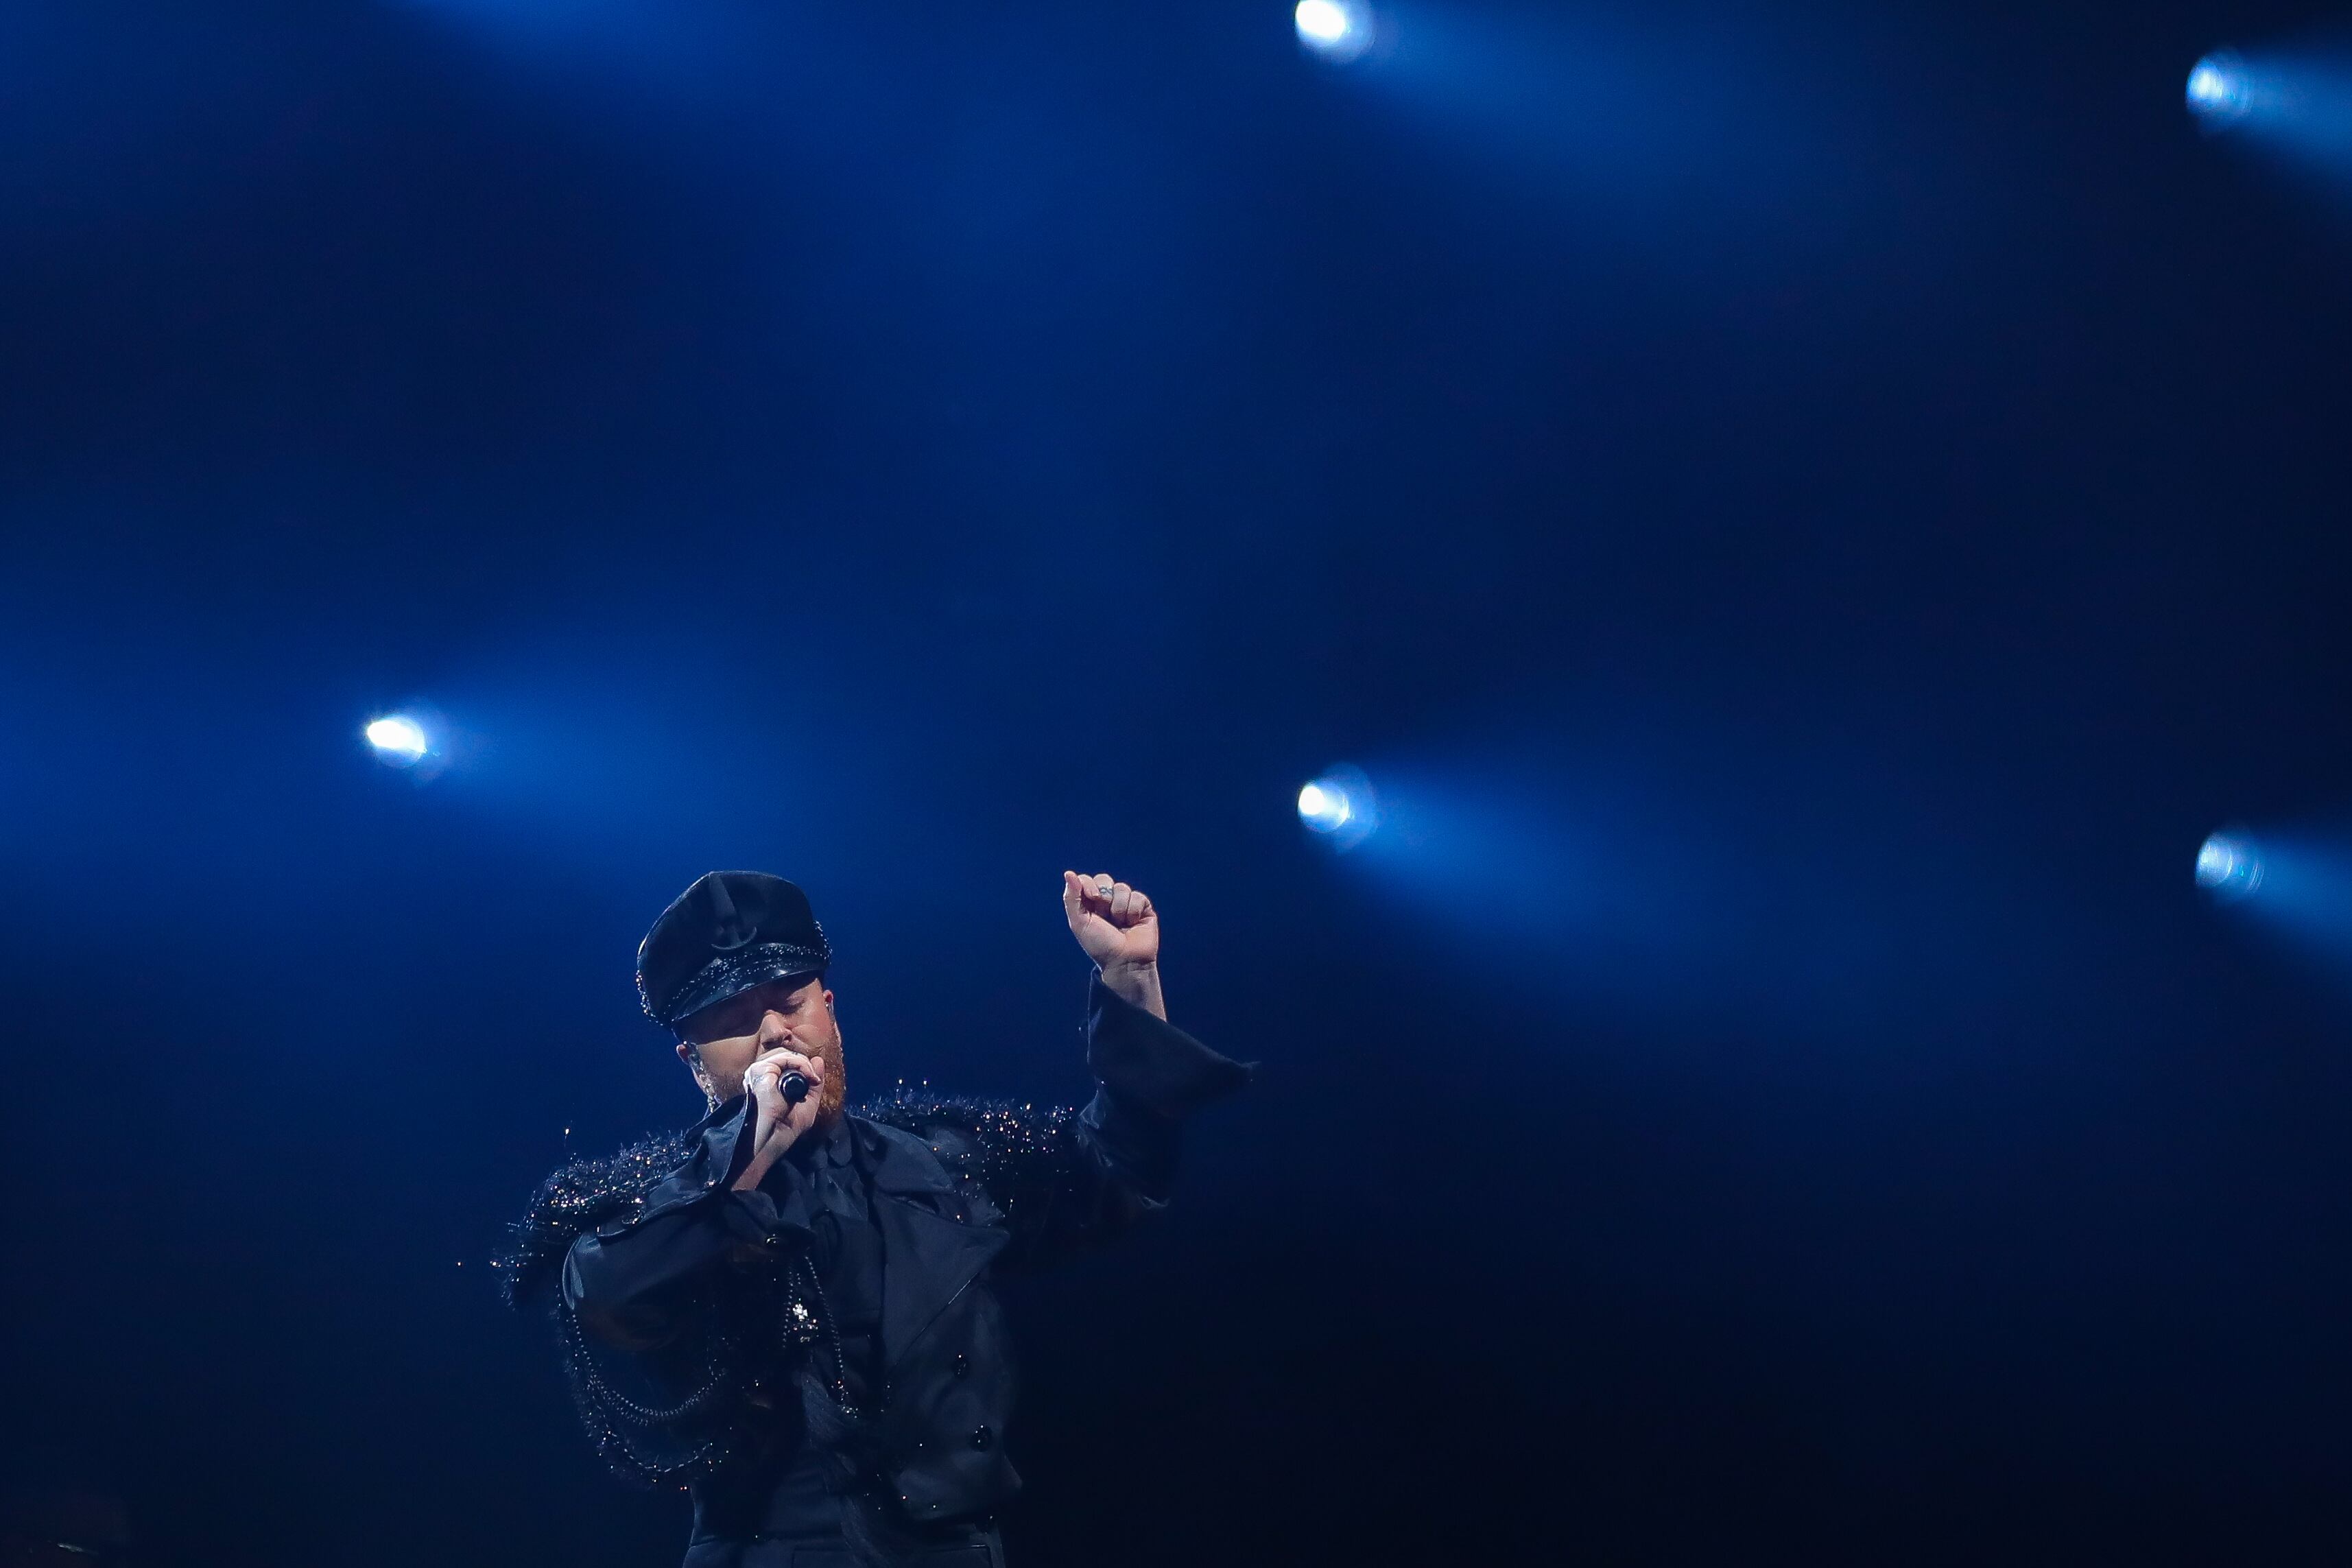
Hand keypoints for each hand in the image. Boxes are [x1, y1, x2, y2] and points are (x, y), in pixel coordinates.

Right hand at [732, 1043, 825, 1190]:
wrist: (775, 1138)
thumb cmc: (786, 1127)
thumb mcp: (808, 1102)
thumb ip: (814, 1082)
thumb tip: (818, 1060)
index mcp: (769, 1081)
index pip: (786, 1061)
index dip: (803, 1067)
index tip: (815, 1080)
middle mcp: (762, 1075)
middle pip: (785, 1054)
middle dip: (804, 1064)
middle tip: (814, 1079)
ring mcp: (758, 1072)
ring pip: (785, 1054)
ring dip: (804, 1064)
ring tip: (812, 1078)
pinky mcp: (759, 1072)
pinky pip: (784, 1058)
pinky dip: (800, 1064)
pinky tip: (808, 1076)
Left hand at [1062, 870, 1165, 1018]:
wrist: (1124, 961)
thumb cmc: (1099, 945)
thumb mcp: (1079, 922)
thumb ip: (1072, 898)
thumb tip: (1068, 873)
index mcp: (1089, 904)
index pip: (1086, 880)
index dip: (1089, 885)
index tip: (1092, 898)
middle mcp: (1107, 902)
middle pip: (1104, 879)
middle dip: (1104, 896)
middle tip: (1105, 914)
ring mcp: (1125, 903)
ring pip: (1122, 887)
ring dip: (1119, 908)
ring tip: (1120, 924)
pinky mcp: (1143, 907)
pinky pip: (1138, 896)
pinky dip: (1133, 911)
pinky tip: (1132, 923)